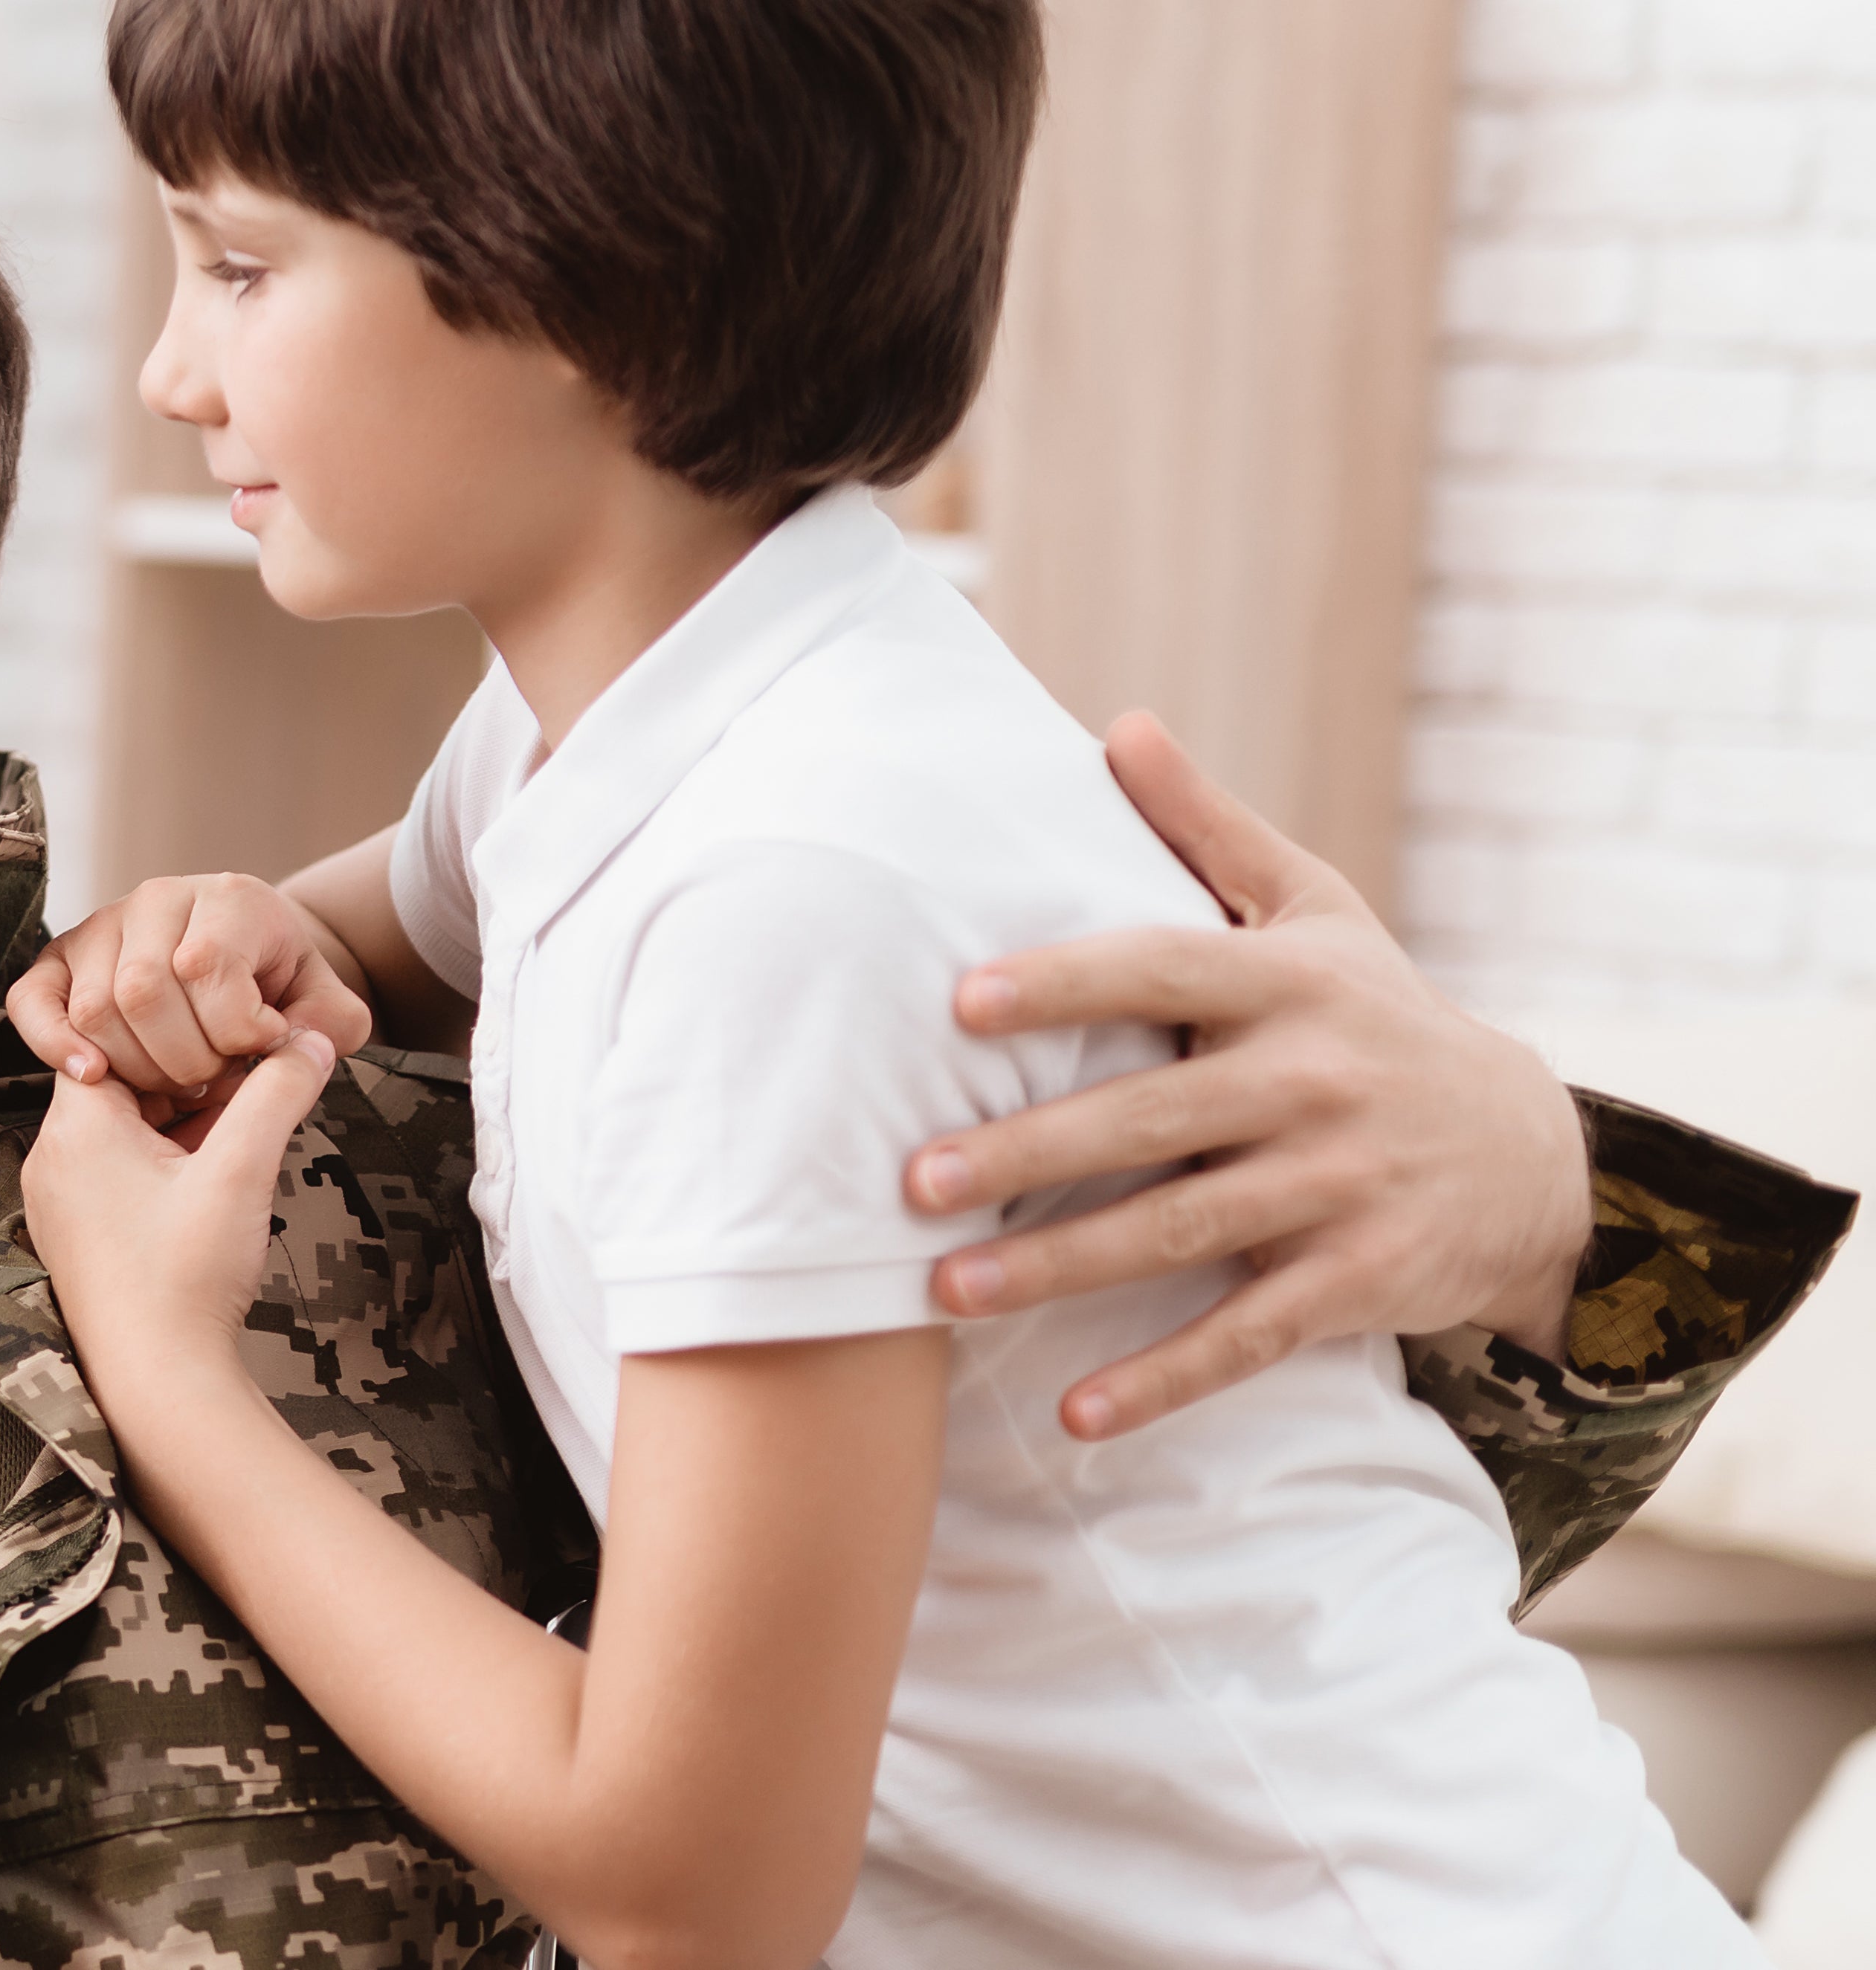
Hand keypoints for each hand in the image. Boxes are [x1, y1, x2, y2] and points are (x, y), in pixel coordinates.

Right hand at [17, 873, 373, 1109]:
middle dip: (185, 1059)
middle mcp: (156, 900)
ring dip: (137, 1065)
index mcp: (225, 898)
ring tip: (175, 1074)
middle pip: (144, 993)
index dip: (234, 1028)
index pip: (206, 965)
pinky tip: (93, 1075)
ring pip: (96, 1009)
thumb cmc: (277, 985)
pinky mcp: (58, 961)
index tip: (260, 1046)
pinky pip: (31, 1003)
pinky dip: (54, 1044)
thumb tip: (290, 1046)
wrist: (243, 958)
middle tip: (214, 1075)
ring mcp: (100, 927)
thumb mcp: (327, 1004)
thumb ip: (331, 1027)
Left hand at [22, 1029, 342, 1381]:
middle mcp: (53, 1160)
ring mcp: (61, 1202)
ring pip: (124, 1131)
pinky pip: (118, 1174)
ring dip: (181, 1125)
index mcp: (76, 1128)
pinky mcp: (78, 1236)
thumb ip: (276, 1095)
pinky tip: (211, 1181)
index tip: (229, 1046)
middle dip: (187, 1082)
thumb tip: (308, 1045)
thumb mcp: (241, 1171)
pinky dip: (163, 1165)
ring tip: (236, 1134)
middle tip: (246, 1086)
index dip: (178, 1032)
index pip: (115, 1038)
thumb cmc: (183, 1280)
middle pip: (122, 1084)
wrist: (157, 1380)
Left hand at [903, 713, 1589, 1441]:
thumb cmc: (1376, 1017)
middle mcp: (1312, 1083)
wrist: (1533, 1155)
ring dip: (1063, 1269)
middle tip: (914, 1179)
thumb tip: (1116, 724)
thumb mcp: (1314, 912)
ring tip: (947, 1295)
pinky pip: (1247, 1335)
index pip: (1162, 970)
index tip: (961, 1000)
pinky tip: (1075, 1413)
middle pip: (1151, 1117)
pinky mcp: (1356, 1281)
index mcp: (1286, 987)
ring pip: (1181, 1232)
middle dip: (1031, 1152)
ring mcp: (1338, 1188)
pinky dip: (1164, 1379)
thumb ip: (1208, 829)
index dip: (1066, 982)